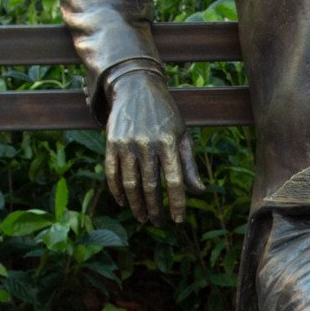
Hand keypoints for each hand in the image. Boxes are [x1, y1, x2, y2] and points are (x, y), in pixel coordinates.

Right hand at [103, 69, 202, 224]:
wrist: (136, 88)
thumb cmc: (165, 114)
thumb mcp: (182, 134)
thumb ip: (188, 164)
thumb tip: (198, 191)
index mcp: (168, 142)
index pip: (174, 180)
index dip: (176, 203)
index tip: (178, 220)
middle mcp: (147, 143)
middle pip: (150, 185)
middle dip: (155, 209)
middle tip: (159, 222)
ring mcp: (127, 143)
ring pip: (130, 183)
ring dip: (136, 204)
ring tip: (142, 218)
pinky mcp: (111, 142)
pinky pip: (112, 173)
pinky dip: (117, 191)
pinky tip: (123, 202)